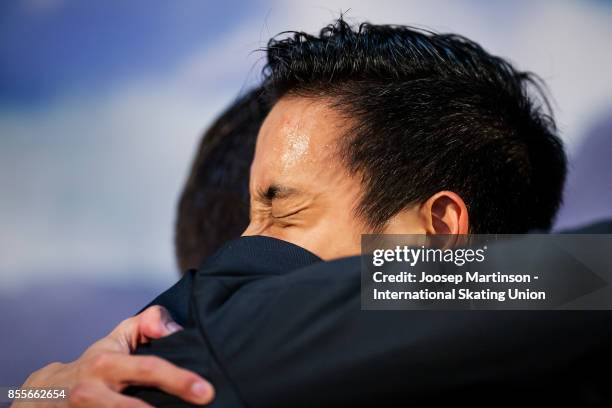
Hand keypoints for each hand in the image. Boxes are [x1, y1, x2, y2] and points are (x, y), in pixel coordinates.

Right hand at [14, 306, 214, 406]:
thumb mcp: (117, 338)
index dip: (179, 380)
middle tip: (202, 406)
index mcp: (106, 363)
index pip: (149, 368)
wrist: (44, 394)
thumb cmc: (96, 362)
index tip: (206, 391)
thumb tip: (174, 330)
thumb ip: (148, 323)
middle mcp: (92, 392)